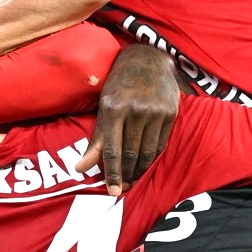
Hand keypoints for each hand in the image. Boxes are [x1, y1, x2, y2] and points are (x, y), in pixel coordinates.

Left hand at [79, 44, 179, 194]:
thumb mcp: (103, 107)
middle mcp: (136, 110)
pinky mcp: (170, 112)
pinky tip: (146, 163)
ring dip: (140, 170)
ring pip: (148, 152)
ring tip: (133, 179)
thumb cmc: (119, 85)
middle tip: (123, 188)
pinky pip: (161, 143)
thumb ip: (95, 140)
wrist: (147, 59)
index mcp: (114, 108)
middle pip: (131, 154)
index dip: (112, 173)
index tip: (113, 191)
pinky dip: (152, 157)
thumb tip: (80, 168)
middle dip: (126, 175)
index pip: (112, 149)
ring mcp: (155, 111)